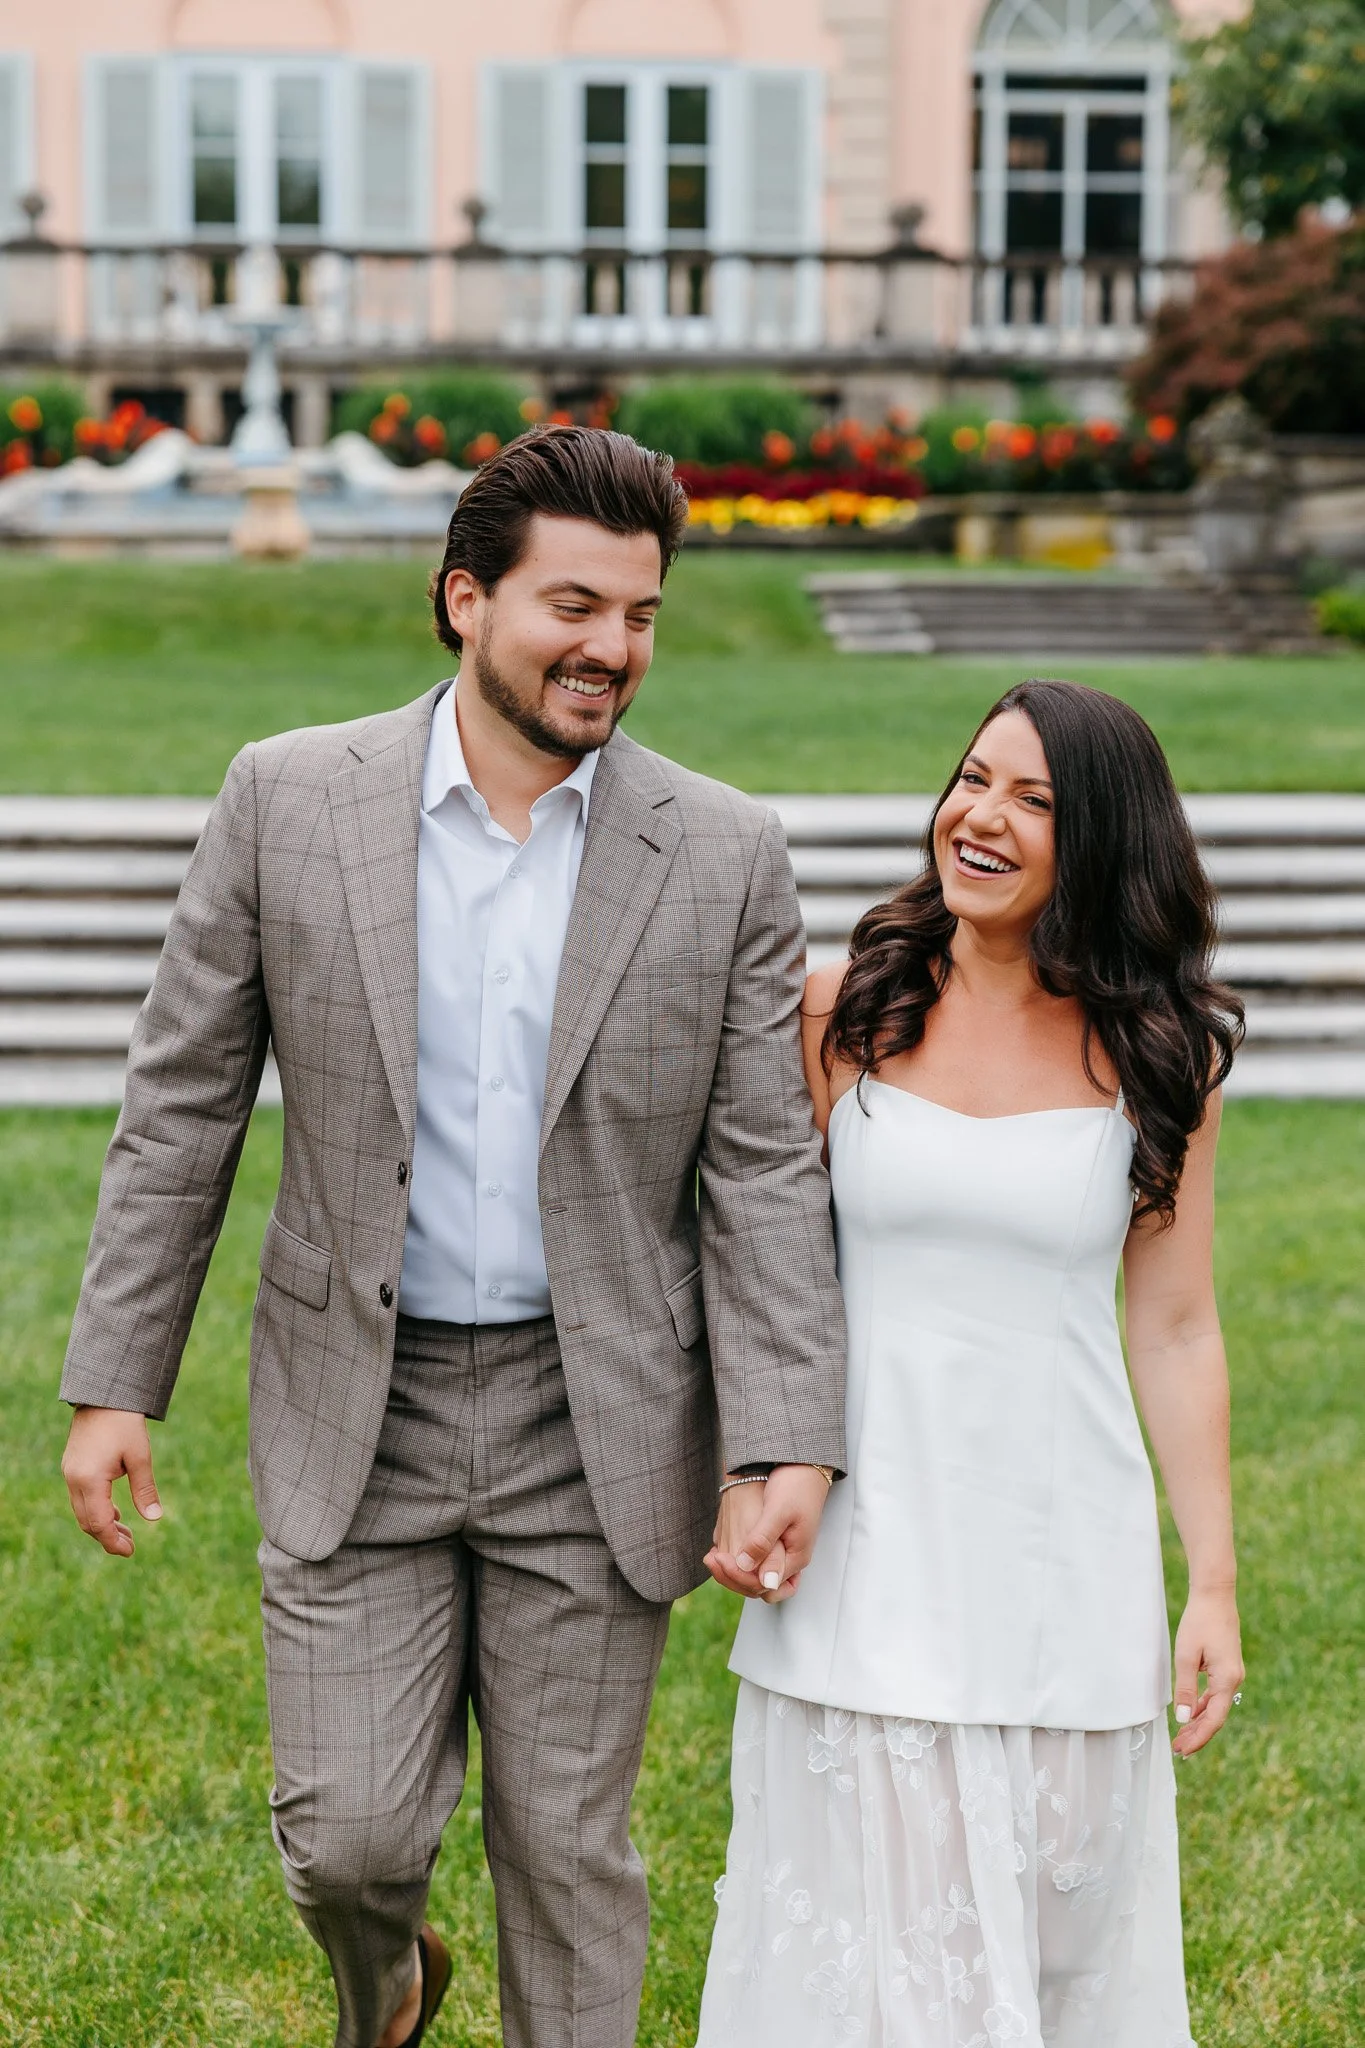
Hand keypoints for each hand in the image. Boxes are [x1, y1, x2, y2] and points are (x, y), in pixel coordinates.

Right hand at [61, 1406, 162, 1557]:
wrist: (104, 1395)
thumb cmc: (125, 1423)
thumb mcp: (140, 1457)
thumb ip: (145, 1489)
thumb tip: (155, 1518)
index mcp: (89, 1479)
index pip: (99, 1522)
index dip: (113, 1541)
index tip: (130, 1551)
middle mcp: (74, 1479)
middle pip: (87, 1521)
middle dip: (107, 1537)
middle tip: (130, 1547)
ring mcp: (70, 1472)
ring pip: (82, 1511)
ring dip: (102, 1524)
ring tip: (126, 1532)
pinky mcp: (72, 1466)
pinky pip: (80, 1497)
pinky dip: (96, 1509)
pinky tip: (116, 1512)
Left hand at [705, 1466, 829, 1602]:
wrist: (804, 1466)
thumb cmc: (796, 1485)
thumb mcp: (778, 1511)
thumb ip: (764, 1542)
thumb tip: (750, 1571)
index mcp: (795, 1557)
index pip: (765, 1586)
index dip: (740, 1578)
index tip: (721, 1559)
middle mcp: (789, 1560)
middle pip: (758, 1587)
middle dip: (732, 1578)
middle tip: (712, 1559)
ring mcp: (781, 1553)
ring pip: (753, 1577)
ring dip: (731, 1572)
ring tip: (711, 1557)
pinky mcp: (771, 1543)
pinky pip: (752, 1563)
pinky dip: (734, 1562)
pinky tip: (719, 1550)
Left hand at [1171, 1586, 1243, 1756]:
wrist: (1215, 1596)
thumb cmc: (1199, 1622)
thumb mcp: (1186, 1655)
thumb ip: (1185, 1688)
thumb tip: (1184, 1719)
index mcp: (1227, 1680)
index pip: (1213, 1719)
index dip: (1198, 1737)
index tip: (1182, 1750)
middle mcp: (1234, 1680)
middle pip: (1216, 1716)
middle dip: (1197, 1734)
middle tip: (1178, 1749)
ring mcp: (1233, 1674)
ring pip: (1216, 1706)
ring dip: (1199, 1721)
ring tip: (1182, 1736)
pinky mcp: (1227, 1667)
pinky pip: (1216, 1694)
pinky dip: (1203, 1705)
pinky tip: (1191, 1713)